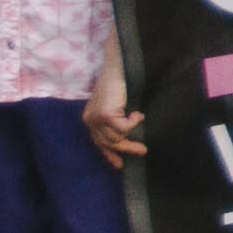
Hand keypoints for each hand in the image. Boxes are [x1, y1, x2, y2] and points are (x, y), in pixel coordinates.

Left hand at [84, 46, 145, 170]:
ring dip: (132, 130)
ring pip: (118, 137)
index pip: (98, 142)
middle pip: (109, 143)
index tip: (120, 164)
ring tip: (139, 118)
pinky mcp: (106, 115)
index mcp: (89, 118)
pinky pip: (125, 129)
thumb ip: (112, 120)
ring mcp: (97, 119)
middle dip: (126, 148)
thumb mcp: (112, 105)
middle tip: (143, 151)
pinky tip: (137, 113)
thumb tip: (123, 137)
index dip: (109, 154)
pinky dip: (134, 122)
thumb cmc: (118, 83)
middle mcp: (90, 121)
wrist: (117, 68)